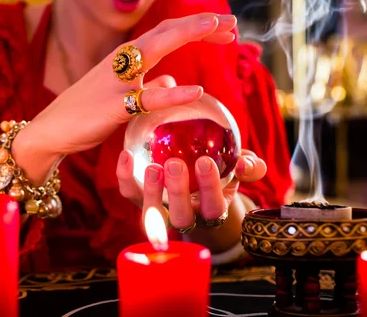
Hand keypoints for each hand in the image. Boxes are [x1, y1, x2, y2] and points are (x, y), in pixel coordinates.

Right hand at [14, 14, 236, 181]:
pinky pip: (146, 99)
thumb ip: (147, 86)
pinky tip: (196, 91)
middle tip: (232, 21)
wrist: (51, 130)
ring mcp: (117, 81)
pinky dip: (172, 94)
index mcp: (126, 58)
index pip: (166, 32)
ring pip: (155, 49)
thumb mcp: (121, 95)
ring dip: (188, 35)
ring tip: (219, 31)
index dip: (195, 26)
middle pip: (165, 31)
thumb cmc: (85, 112)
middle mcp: (122, 61)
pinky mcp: (113, 107)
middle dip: (200, 22)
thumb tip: (170, 83)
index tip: (224, 28)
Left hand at [117, 149, 265, 231]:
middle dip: (177, 192)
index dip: (209, 188)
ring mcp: (160, 209)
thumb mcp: (236, 167)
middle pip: (181, 216)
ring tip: (152, 167)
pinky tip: (125, 154)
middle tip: (174, 164)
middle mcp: (186, 215)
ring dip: (151, 192)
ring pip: (153, 212)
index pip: (213, 207)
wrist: (194, 176)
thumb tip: (248, 163)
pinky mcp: (138, 199)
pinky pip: (128, 192)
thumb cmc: (220, 171)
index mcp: (211, 209)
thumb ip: (248, 166)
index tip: (205, 162)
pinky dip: (124, 176)